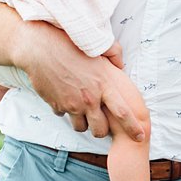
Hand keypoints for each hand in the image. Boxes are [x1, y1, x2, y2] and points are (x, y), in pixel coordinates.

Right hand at [12, 22, 146, 140]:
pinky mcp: (55, 106)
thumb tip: (122, 64)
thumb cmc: (70, 44)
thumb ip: (115, 54)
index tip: (140, 136)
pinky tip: (63, 97)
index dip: (132, 127)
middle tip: (100, 124)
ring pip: (81, 127)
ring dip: (83, 122)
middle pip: (101, 130)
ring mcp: (71, 105)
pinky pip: (63, 116)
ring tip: (81, 110)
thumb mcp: (98, 47)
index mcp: (103, 85)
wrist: (40, 48)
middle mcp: (89, 99)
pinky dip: (64, 110)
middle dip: (102, 130)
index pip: (123, 112)